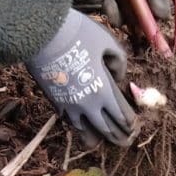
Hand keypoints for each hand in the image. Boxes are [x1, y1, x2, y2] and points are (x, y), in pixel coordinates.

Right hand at [26, 9, 137, 146]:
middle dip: (118, 138)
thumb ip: (119, 62)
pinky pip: (69, 121)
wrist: (40, 33)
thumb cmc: (77, 34)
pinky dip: (78, 125)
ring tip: (100, 142)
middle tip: (126, 142)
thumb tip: (118, 76)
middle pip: (106, 130)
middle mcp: (87, 105)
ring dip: (95, 138)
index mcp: (103, 91)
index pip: (122, 117)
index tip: (135, 127)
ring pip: (84, 132)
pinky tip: (81, 124)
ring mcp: (68, 106)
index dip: (130, 125)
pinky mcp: (54, 102)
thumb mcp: (107, 42)